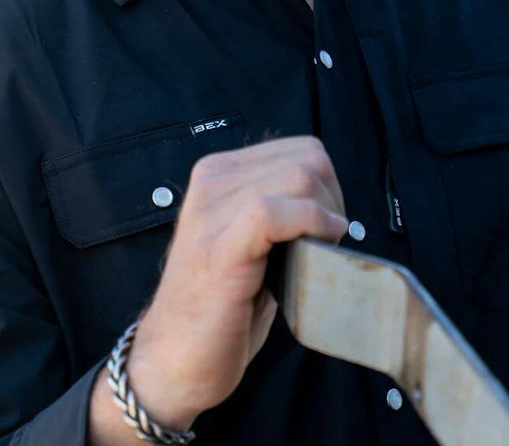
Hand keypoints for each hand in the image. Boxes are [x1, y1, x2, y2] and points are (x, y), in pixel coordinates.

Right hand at [116, 135, 347, 429]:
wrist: (174, 359)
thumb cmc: (222, 306)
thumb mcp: (251, 240)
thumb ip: (278, 208)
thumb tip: (330, 199)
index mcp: (219, 172)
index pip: (301, 150)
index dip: (330, 186)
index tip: (330, 227)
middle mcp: (211, 180)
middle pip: (306, 160)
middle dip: (334, 200)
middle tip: (330, 243)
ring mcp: (211, 211)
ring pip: (297, 177)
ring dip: (327, 214)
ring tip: (322, 250)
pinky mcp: (218, 247)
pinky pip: (273, 211)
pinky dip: (310, 223)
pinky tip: (321, 246)